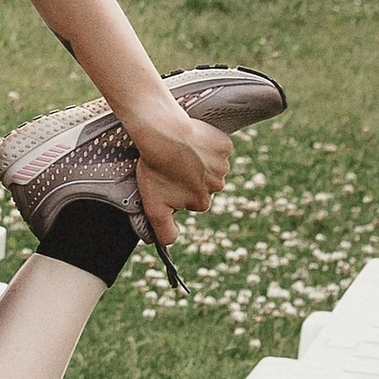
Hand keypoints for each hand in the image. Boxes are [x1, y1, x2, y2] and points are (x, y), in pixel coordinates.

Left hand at [125, 97, 230, 247]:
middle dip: (190, 173)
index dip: (179, 188)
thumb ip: (164, 230)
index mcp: (202, 202)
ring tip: (179, 148)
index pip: (193, 198)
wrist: (162, 133)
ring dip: (197, 156)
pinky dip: (206, 141)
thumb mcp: (154, 207)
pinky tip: (192, 139)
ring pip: (210, 163)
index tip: (168, 177)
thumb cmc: (155, 168)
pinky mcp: (224, 145)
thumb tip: (165, 245)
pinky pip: (217, 145)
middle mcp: (218, 186)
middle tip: (172, 162)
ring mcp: (223, 165)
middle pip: (204, 181)